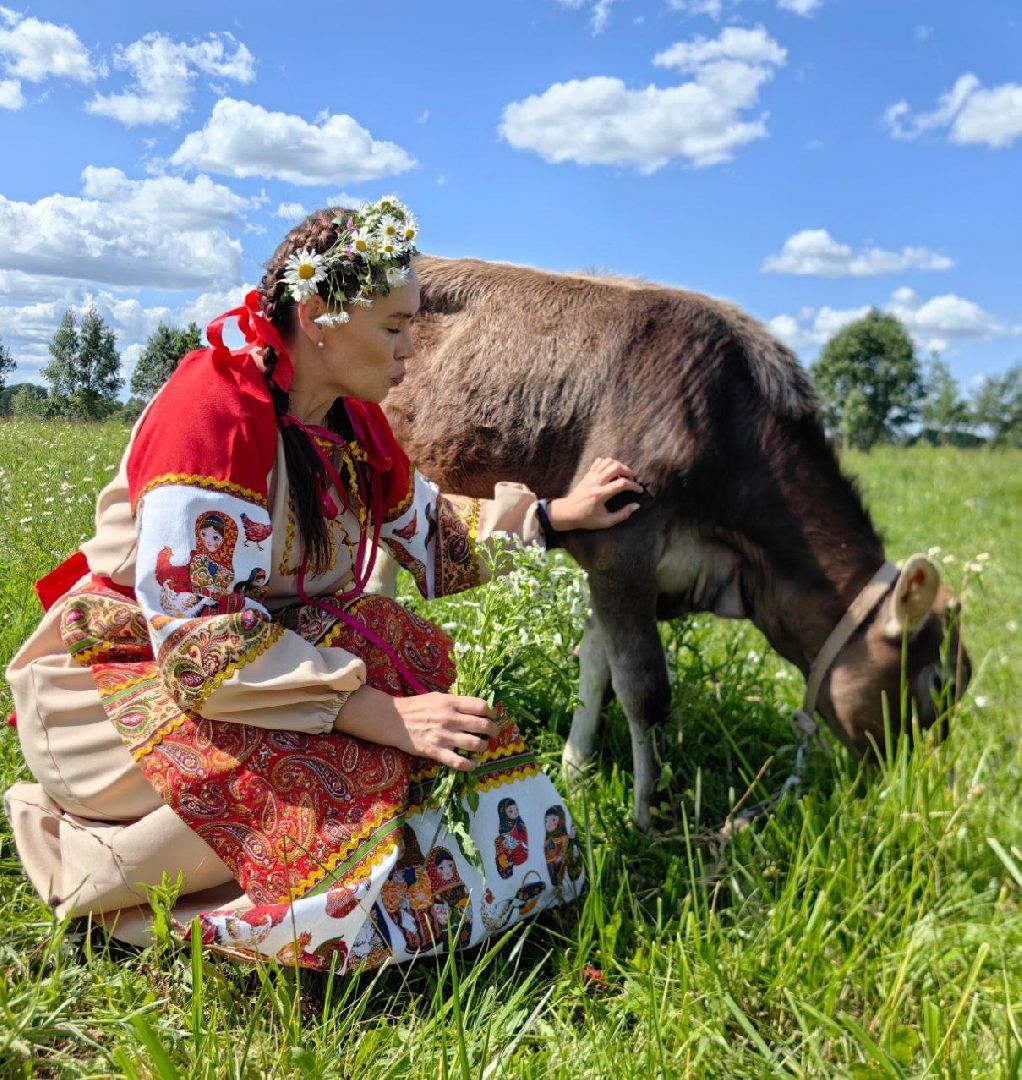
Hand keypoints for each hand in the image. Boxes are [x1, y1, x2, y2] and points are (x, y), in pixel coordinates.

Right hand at [335, 686, 500, 771]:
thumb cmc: (417, 706)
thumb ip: (456, 702)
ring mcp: (444, 736)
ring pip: (475, 744)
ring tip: (482, 746)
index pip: (481, 706)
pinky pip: (459, 762)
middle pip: (483, 725)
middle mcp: (450, 719)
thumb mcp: (438, 697)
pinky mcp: (436, 751)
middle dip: (493, 730)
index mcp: (451, 703)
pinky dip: (471, 764)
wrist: (394, 720)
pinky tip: (474, 763)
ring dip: (484, 746)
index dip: (492, 712)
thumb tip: (475, 707)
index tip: (493, 716)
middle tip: (494, 733)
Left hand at [547, 457, 644, 530]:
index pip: (621, 484)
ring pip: (608, 462)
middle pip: (615, 467)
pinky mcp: (588, 474)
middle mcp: (596, 482)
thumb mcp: (605, 522)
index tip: (639, 491)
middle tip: (632, 480)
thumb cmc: (586, 519)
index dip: (634, 486)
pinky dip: (609, 463)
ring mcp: (591, 476)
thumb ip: (622, 515)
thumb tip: (636, 506)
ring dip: (619, 465)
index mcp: (600, 494)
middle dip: (628, 471)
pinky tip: (612, 472)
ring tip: (623, 475)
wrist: (566, 513)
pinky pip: (600, 462)